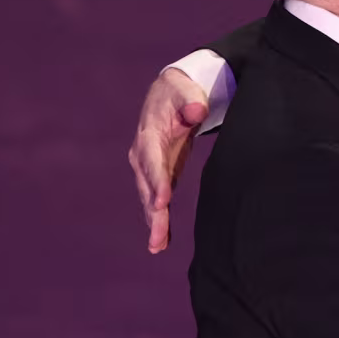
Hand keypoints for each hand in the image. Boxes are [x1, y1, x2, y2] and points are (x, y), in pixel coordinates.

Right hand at [127, 68, 208, 252]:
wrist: (169, 95)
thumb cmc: (179, 92)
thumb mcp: (185, 90)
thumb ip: (191, 100)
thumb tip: (196, 111)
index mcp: (149, 134)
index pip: (152, 160)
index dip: (157, 181)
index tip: (162, 202)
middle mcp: (142, 155)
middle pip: (148, 187)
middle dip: (153, 213)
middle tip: (158, 239)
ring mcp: (148, 168)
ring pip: (150, 198)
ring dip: (154, 222)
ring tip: (158, 246)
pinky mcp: (159, 175)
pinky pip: (157, 200)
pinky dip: (159, 220)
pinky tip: (162, 243)